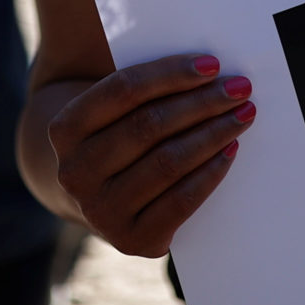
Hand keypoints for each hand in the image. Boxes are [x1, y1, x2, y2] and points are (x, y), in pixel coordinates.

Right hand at [47, 54, 255, 256]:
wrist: (95, 197)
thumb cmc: (114, 138)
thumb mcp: (106, 111)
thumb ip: (137, 87)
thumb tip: (202, 68)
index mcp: (63, 129)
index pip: (123, 90)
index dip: (170, 74)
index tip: (212, 64)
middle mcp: (74, 172)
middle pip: (149, 125)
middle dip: (201, 103)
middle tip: (240, 89)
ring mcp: (100, 211)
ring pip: (168, 162)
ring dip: (213, 134)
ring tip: (242, 116)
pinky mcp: (131, 240)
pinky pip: (181, 200)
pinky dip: (210, 172)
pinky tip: (229, 150)